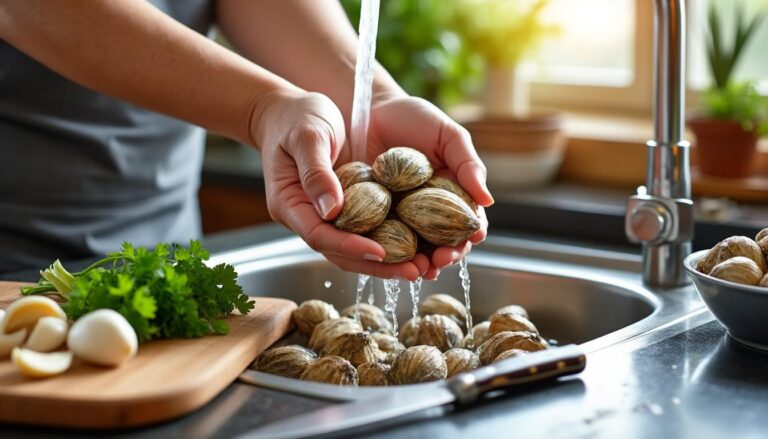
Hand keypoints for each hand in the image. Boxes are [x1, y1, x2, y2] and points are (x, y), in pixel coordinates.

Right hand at [253, 89, 428, 279]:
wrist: (292, 110)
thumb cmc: (296, 117)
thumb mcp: (307, 136)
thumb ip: (317, 172)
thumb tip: (332, 209)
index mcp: (290, 204)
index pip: (319, 236)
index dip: (349, 247)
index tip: (380, 252)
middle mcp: (308, 217)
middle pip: (342, 253)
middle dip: (378, 265)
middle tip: (414, 271)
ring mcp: (326, 215)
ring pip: (357, 247)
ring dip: (390, 260)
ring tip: (423, 266)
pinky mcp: (345, 208)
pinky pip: (369, 229)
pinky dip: (392, 238)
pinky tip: (420, 244)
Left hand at [335, 94, 492, 279]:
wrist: (368, 108)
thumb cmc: (413, 118)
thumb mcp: (448, 135)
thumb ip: (469, 165)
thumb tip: (488, 201)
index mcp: (451, 195)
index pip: (467, 223)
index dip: (470, 236)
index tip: (471, 240)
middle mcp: (427, 211)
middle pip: (442, 243)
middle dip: (444, 257)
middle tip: (439, 261)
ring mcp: (399, 217)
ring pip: (413, 248)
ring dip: (417, 264)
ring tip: (417, 270)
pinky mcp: (370, 218)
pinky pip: (380, 240)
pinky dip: (386, 253)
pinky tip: (386, 259)